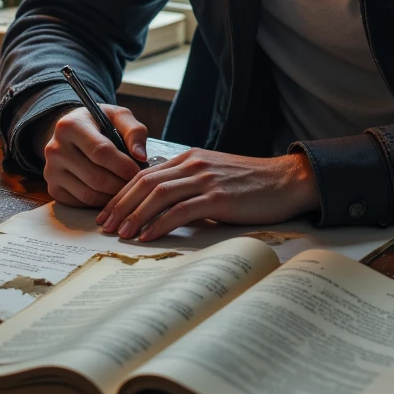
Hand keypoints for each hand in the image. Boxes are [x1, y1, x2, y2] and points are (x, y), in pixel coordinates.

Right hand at [38, 104, 147, 208]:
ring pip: (88, 194)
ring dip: (112, 196)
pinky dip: (99, 203)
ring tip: (126, 189)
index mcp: (70, 126)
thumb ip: (134, 131)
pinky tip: (110, 193)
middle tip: (136, 184)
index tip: (139, 170)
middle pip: (95, 177)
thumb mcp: (118, 117)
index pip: (101, 152)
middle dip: (120, 184)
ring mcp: (51, 170)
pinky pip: (80, 203)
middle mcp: (55, 149)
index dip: (124, 165)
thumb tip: (141, 156)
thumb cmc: (100, 123)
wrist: (72, 131)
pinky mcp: (52, 188)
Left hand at [96, 148, 320, 241]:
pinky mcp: (219, 198)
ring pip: (158, 194)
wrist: (287, 180)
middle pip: (145, 182)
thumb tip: (161, 202)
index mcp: (190, 158)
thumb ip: (188, 183)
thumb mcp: (214, 175)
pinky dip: (160, 223)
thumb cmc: (252, 183)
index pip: (145, 174)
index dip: (122, 194)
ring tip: (121, 234)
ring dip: (135, 215)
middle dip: (121, 205)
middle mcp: (194, 165)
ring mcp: (206, 180)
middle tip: (105, 226)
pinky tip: (148, 235)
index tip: (108, 213)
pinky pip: (182, 210)